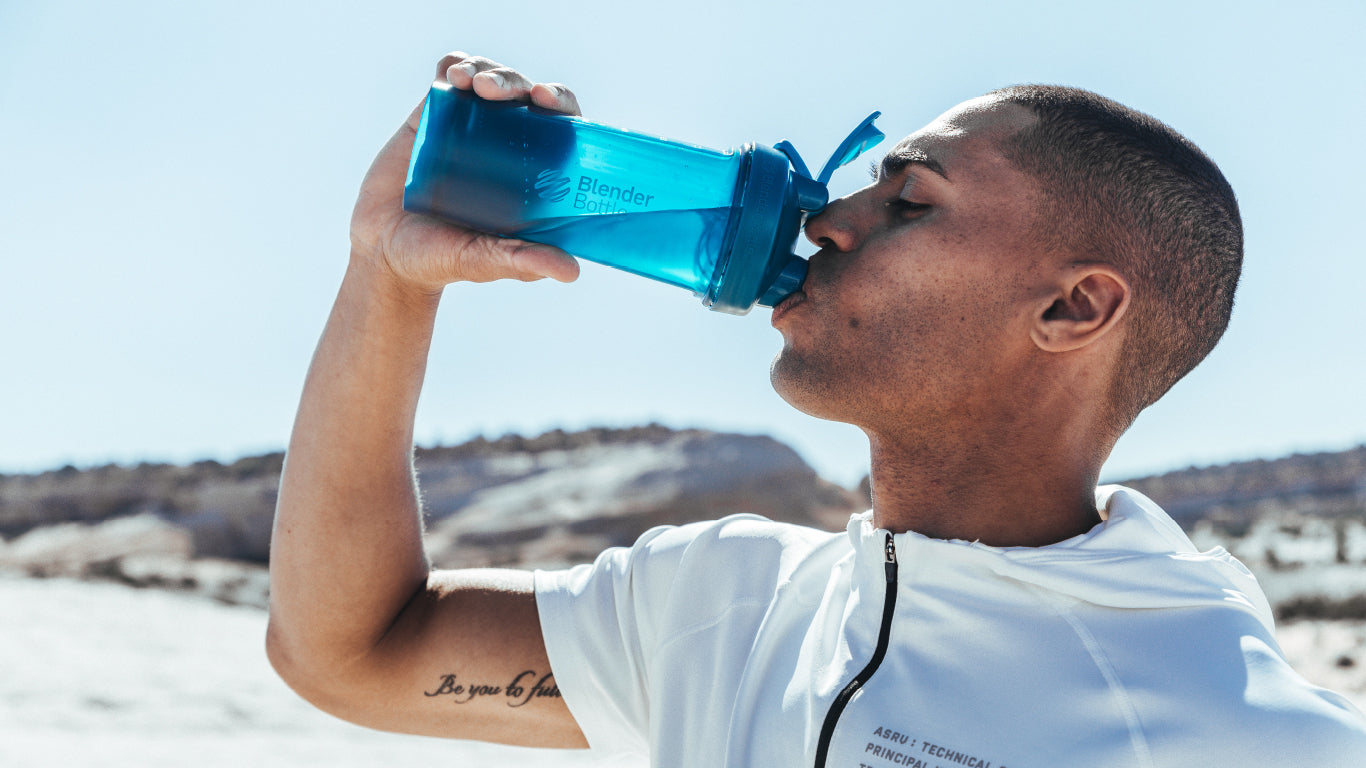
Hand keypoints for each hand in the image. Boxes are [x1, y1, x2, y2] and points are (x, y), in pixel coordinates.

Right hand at [349, 52, 583, 293]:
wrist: (383, 251)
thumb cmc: (442, 261)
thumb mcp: (483, 261)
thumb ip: (521, 261)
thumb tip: (571, 273)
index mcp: (532, 176)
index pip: (562, 129)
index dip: (561, 105)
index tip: (545, 99)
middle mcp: (508, 146)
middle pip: (526, 96)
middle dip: (516, 82)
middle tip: (498, 91)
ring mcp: (471, 128)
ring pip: (491, 80)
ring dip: (486, 71)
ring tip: (467, 81)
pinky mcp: (434, 116)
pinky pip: (450, 77)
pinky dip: (455, 64)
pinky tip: (451, 73)